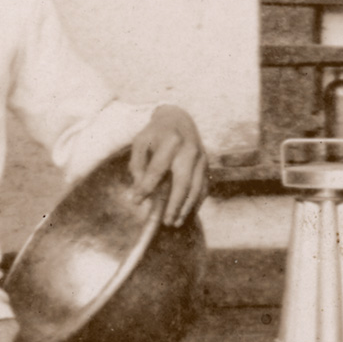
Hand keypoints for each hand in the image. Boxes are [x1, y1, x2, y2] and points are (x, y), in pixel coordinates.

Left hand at [127, 106, 208, 226]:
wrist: (179, 119)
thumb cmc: (156, 134)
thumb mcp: (140, 142)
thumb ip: (137, 166)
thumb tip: (138, 192)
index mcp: (170, 140)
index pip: (157, 169)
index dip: (146, 187)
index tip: (136, 202)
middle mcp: (189, 149)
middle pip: (183, 182)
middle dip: (174, 204)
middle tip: (166, 221)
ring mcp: (201, 157)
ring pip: (197, 187)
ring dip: (186, 208)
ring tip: (176, 222)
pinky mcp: (206, 164)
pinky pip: (204, 187)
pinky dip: (196, 203)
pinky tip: (187, 214)